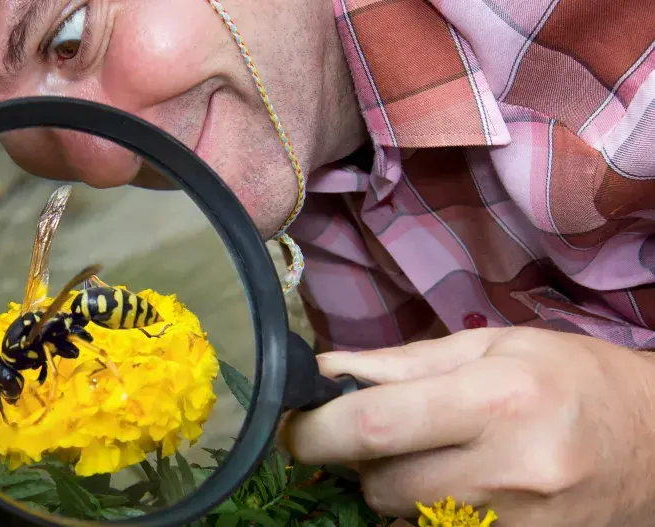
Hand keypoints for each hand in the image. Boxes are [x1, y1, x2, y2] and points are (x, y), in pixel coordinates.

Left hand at [280, 327, 654, 525]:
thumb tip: (328, 371)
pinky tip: (454, 482)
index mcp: (497, 400)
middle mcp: (507, 471)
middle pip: (380, 484)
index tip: (293, 425)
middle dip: (357, 459)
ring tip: (433, 451)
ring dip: (393, 485)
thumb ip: (403, 363)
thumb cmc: (574, 379)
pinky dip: (424, 511)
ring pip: (402, 516)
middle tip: (378, 430)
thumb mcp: (492, 347)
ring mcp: (515, 525)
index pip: (376, 426)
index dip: (316, 430)